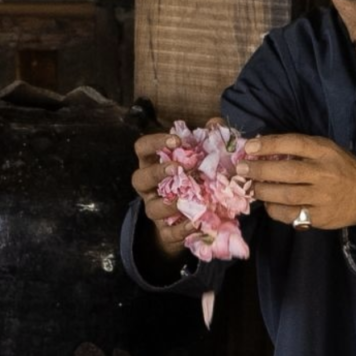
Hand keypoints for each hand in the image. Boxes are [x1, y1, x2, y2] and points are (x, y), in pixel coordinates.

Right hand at [131, 116, 231, 261]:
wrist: (192, 221)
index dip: (154, 143)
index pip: (141, 149)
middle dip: (157, 172)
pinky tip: (196, 223)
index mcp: (154, 165)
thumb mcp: (200, 161)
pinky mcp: (166, 232)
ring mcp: (156, 210)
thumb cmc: (193, 183)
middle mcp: (150, 188)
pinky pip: (169, 233)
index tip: (176, 140)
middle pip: (139, 178)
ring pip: (152, 208)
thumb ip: (208, 141)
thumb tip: (216, 123)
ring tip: (187, 200)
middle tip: (177, 168)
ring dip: (169, 204)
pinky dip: (182, 229)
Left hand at [235, 134, 355, 230]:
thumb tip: (264, 147)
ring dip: (263, 191)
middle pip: (287, 172)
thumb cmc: (342, 169)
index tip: (250, 147)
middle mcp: (324, 173)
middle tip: (242, 169)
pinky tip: (268, 204)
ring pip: (286, 195)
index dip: (269, 145)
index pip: (294, 144)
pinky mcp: (320, 217)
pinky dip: (274, 209)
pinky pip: (290, 214)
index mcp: (326, 152)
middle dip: (259, 170)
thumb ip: (302, 149)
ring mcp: (322, 197)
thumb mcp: (328, 151)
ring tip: (252, 187)